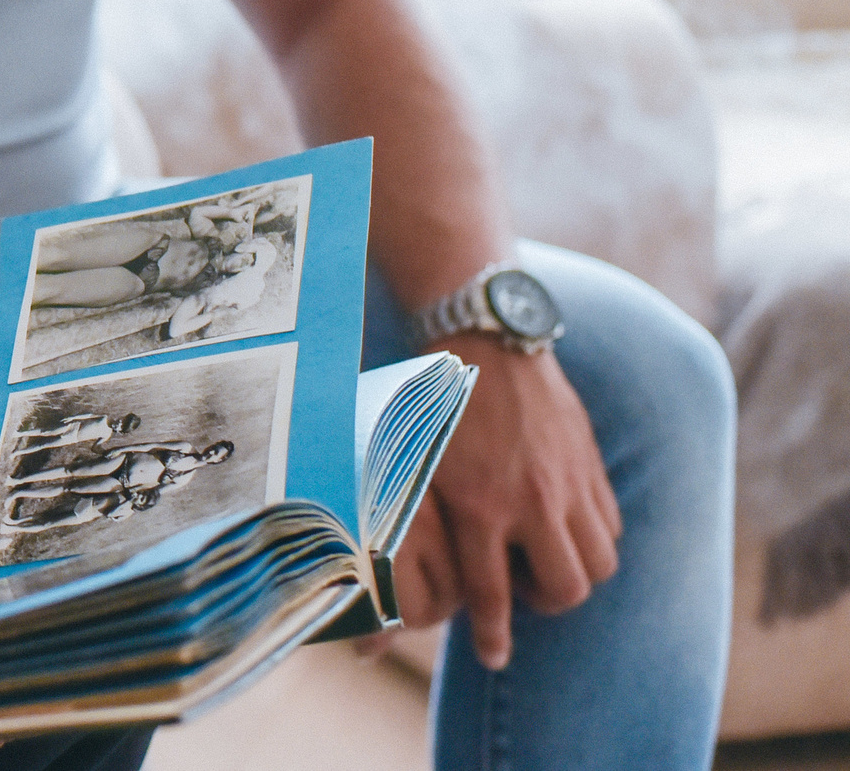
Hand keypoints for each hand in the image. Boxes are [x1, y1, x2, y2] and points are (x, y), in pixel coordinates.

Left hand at [389, 339, 619, 668]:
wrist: (483, 337)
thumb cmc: (433, 402)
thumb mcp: (411, 461)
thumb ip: (412, 518)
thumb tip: (382, 571)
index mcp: (478, 505)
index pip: (492, 594)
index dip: (493, 635)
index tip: (493, 655)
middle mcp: (530, 501)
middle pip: (566, 590)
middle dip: (546, 604)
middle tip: (522, 590)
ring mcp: (567, 482)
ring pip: (600, 563)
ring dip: (574, 572)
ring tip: (544, 558)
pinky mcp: (590, 463)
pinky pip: (611, 524)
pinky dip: (593, 536)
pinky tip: (563, 524)